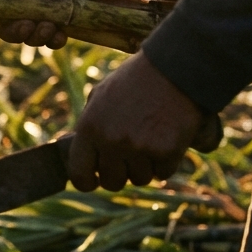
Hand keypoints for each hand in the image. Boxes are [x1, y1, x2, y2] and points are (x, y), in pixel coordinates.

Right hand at [0, 0, 133, 47]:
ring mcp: (42, 11)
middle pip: (6, 28)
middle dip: (13, 32)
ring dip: (35, 37)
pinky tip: (61, 34)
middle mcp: (20, 0)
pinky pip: (54, 39)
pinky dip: (55, 41)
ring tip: (49, 25)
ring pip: (30, 36)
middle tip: (27, 25)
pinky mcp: (64, 18)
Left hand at [68, 51, 206, 190]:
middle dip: (120, 173)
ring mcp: (139, 148)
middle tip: (129, 156)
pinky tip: (166, 139)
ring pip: (140, 179)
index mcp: (89, 127)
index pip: (79, 174)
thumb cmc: (133, 82)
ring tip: (149, 140)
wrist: (172, 69)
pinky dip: (166, 162)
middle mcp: (111, 141)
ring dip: (145, 167)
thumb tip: (82, 153)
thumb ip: (90, 127)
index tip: (95, 180)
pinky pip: (163, 173)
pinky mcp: (166, 151)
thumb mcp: (100, 97)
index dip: (86, 182)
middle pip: (112, 182)